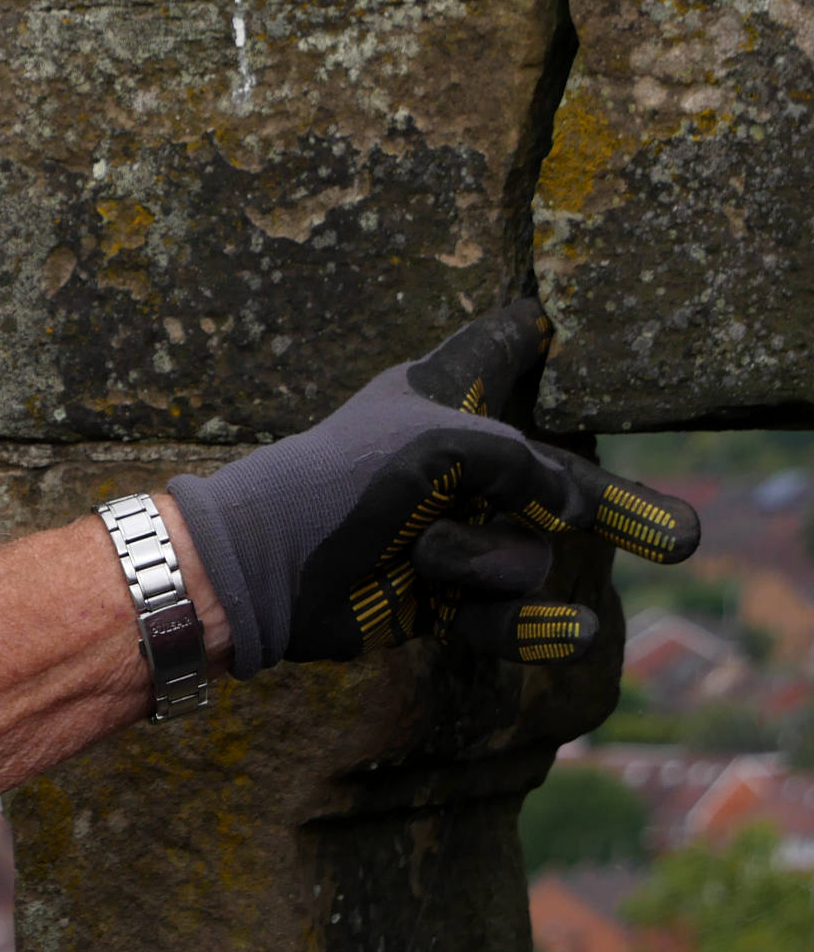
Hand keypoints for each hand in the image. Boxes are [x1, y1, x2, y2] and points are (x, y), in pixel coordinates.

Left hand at [166, 301, 698, 675]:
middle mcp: (453, 460)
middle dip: (619, 507)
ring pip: (527, 556)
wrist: (270, 567)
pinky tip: (568, 631)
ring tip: (423, 555)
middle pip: (557, 482)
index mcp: (440, 398)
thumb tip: (571, 513)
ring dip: (483, 562)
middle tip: (680, 537)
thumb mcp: (442, 446)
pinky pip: (508, 617)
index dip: (517, 337)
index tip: (538, 320)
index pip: (491, 352)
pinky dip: (525, 627)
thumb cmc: (343, 482)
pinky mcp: (438, 595)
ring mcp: (450, 530)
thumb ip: (525, 466)